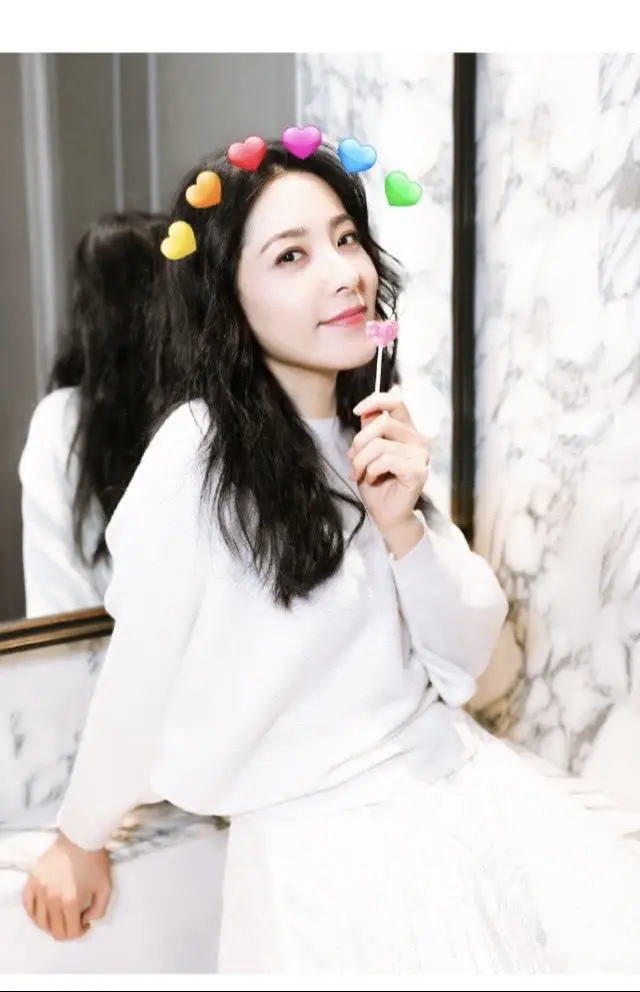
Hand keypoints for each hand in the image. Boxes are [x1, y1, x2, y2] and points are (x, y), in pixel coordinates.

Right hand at [22, 832, 112, 940]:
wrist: (80, 837)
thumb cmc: (94, 860)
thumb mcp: (106, 887)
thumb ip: (99, 910)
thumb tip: (86, 920)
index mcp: (70, 902)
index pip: (70, 932)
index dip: (79, 932)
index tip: (85, 923)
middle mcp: (52, 899)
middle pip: (54, 930)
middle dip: (66, 931)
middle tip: (74, 921)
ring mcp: (40, 890)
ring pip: (40, 922)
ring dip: (51, 925)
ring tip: (61, 916)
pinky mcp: (32, 881)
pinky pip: (28, 906)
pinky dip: (35, 914)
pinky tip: (45, 911)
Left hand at [349, 387, 430, 547]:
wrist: (384, 514)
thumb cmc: (376, 483)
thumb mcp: (366, 451)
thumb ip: (369, 429)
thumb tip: (366, 410)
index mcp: (407, 431)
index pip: (396, 402)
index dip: (375, 400)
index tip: (356, 410)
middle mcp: (418, 440)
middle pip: (382, 422)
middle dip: (359, 441)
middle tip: (353, 460)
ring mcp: (421, 455)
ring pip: (379, 444)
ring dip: (361, 461)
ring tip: (360, 473)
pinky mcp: (418, 471)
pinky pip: (385, 460)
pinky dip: (371, 470)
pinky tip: (372, 479)